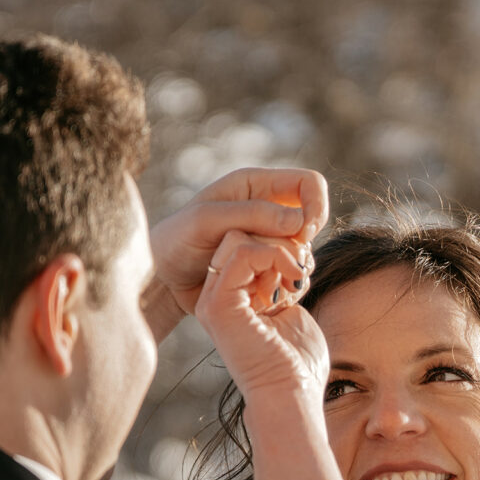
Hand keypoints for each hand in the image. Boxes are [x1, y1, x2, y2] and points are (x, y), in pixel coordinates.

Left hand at [149, 167, 327, 314]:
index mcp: (255, 186)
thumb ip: (251, 214)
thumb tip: (299, 220)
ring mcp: (269, 240)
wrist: (164, 280)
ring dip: (295, 268)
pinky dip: (288, 285)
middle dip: (303, 244)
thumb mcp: (205, 222)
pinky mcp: (268, 266)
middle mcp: (268, 209)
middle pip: (312, 220)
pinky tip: (265, 295)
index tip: (302, 236)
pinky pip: (294, 273)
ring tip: (266, 283)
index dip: (315, 207)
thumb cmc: (175, 242)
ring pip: (306, 250)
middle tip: (284, 265)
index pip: (309, 184)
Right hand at [194, 230, 328, 407]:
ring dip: (277, 249)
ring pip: (238, 238)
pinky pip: (243, 252)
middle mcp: (215, 299)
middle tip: (301, 270)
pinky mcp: (219, 305)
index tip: (301, 273)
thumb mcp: (291, 313)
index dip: (276, 248)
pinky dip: (275, 256)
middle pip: (237, 236)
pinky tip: (293, 280)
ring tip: (297, 277)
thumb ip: (282, 285)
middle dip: (275, 242)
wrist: (290, 394)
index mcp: (230, 301)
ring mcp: (213, 301)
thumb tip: (290, 260)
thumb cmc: (297, 365)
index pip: (243, 247)